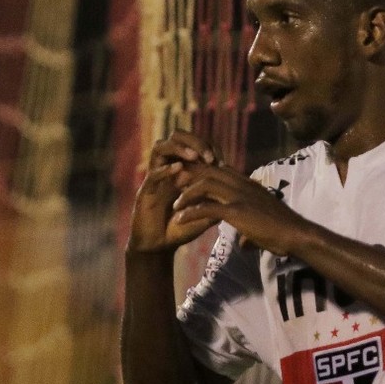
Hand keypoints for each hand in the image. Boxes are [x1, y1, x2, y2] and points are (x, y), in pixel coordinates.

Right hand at [127, 129, 221, 252]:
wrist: (158, 246)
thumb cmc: (181, 228)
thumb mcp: (204, 214)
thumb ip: (217, 202)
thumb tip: (239, 195)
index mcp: (183, 170)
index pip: (194, 145)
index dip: (208, 147)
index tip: (222, 159)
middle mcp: (168, 169)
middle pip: (177, 137)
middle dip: (194, 141)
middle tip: (209, 156)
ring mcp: (156, 178)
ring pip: (161, 148)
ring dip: (178, 148)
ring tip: (194, 156)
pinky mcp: (145, 190)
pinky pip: (152, 174)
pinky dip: (165, 169)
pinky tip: (177, 168)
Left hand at [173, 165, 308, 255]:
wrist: (296, 235)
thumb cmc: (283, 233)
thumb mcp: (262, 226)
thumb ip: (249, 231)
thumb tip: (244, 243)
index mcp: (248, 184)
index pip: (220, 170)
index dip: (201, 173)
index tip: (186, 182)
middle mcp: (242, 185)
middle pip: (209, 171)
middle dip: (188, 177)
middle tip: (172, 188)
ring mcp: (240, 196)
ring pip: (205, 185)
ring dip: (186, 195)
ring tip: (174, 206)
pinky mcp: (237, 211)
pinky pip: (207, 208)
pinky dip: (190, 213)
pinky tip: (180, 220)